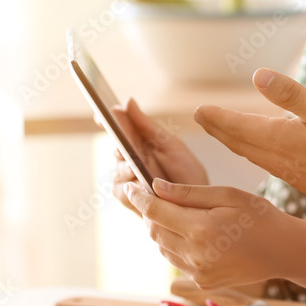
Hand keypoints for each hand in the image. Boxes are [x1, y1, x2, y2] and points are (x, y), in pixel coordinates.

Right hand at [110, 98, 207, 212]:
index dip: (109, 119)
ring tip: (135, 167)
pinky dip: (131, 187)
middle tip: (123, 144)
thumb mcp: (171, 145)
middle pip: (116, 148)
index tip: (106, 112)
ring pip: (116, 170)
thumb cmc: (186, 173)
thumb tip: (127, 101)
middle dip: (120, 146)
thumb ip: (147, 126)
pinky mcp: (127, 198)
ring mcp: (125, 179)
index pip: (118, 128)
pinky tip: (139, 185)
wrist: (199, 204)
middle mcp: (127, 159)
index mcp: (138, 143)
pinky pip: (122, 191)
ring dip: (126, 168)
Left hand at [124, 179, 289, 288]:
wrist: (284, 251)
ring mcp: (198, 272)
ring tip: (180, 217)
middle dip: (151, 213)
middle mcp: (195, 254)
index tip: (130, 187)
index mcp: (201, 229)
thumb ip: (189, 193)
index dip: (138, 197)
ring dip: (163, 231)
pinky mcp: (203, 282)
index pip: (155, 211)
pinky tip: (195, 236)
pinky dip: (176, 247)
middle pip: (154, 231)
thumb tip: (156, 187)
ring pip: (162, 248)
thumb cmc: (260, 217)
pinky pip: (177, 261)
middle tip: (159, 199)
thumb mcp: (228, 195)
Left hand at [194, 69, 305, 211]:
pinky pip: (269, 164)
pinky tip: (262, 151)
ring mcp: (291, 173)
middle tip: (201, 117)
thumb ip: (291, 94)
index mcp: (281, 139)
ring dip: (235, 142)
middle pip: (240, 143)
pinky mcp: (304, 180)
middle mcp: (279, 159)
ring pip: (253, 156)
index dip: (217, 117)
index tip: (198, 110)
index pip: (238, 127)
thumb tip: (258, 75)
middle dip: (219, 129)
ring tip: (223, 132)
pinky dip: (255, 153)